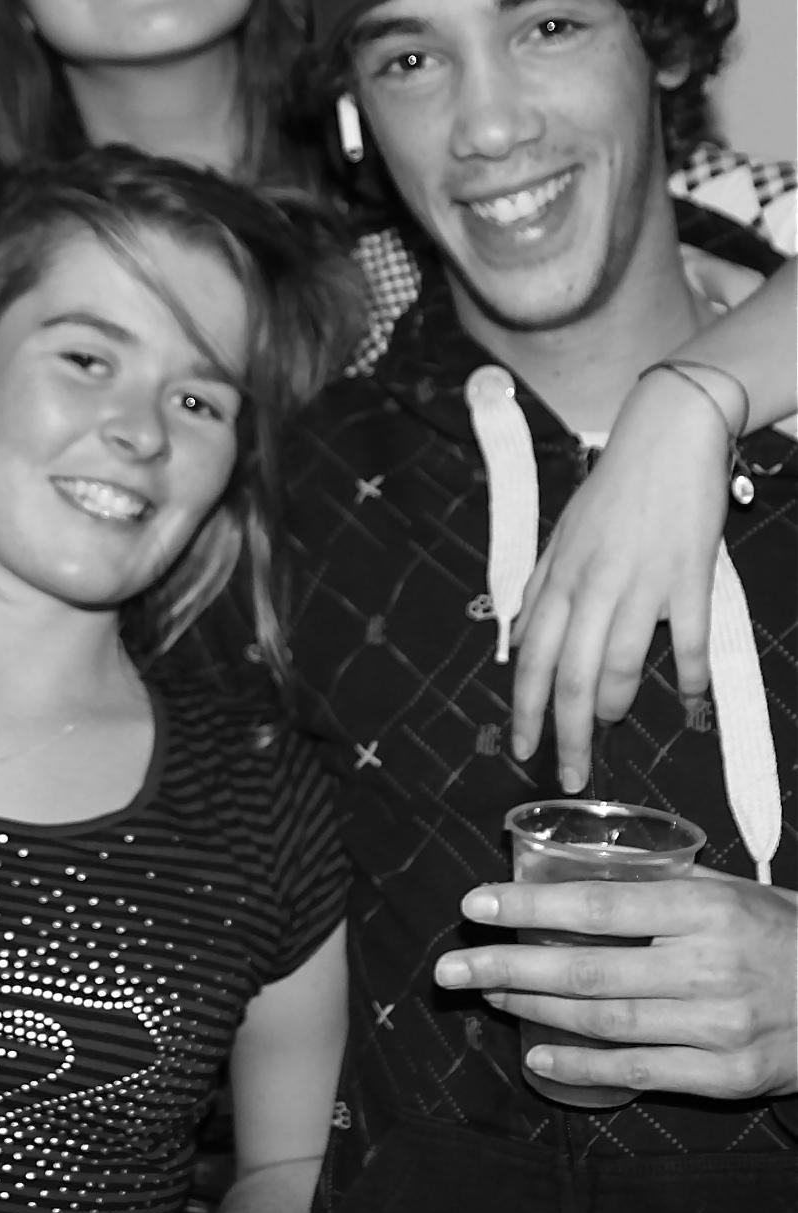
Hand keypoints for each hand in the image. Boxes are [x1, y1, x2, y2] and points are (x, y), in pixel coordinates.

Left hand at [434, 869, 797, 1098]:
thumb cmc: (778, 932)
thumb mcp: (730, 891)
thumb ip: (659, 884)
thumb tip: (572, 868)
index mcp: (703, 908)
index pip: (595, 906)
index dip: (528, 905)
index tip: (474, 904)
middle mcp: (708, 968)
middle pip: (586, 970)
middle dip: (507, 967)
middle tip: (450, 966)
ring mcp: (718, 1028)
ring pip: (604, 1021)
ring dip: (533, 1010)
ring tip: (486, 995)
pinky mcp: (728, 1077)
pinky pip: (639, 1072)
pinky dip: (582, 1065)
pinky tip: (537, 1054)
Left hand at [511, 367, 729, 789]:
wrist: (666, 436)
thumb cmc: (612, 490)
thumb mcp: (561, 539)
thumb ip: (542, 592)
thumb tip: (521, 643)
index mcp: (558, 579)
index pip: (534, 662)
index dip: (527, 713)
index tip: (525, 751)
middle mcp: (592, 587)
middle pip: (573, 679)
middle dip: (569, 736)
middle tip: (571, 776)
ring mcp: (640, 583)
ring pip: (620, 667)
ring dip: (618, 707)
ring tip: (616, 724)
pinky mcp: (689, 577)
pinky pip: (688, 643)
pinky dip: (689, 679)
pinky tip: (690, 702)